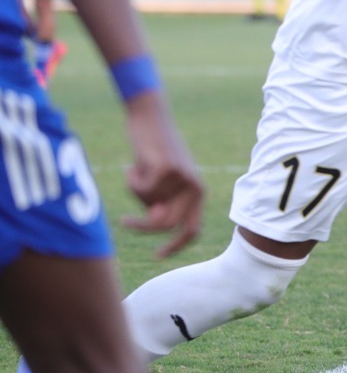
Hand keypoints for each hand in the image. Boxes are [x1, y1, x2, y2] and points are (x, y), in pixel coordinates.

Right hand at [121, 94, 204, 257]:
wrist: (151, 116)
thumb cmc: (153, 152)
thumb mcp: (160, 183)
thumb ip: (161, 204)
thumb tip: (157, 223)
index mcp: (197, 193)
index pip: (192, 230)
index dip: (175, 246)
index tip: (157, 256)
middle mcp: (195, 187)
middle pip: (166, 224)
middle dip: (142, 226)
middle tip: (123, 220)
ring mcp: (182, 178)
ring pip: (148, 204)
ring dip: (136, 192)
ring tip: (137, 172)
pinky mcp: (167, 168)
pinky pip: (140, 189)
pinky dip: (131, 180)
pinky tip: (134, 163)